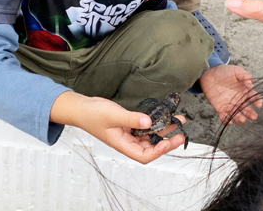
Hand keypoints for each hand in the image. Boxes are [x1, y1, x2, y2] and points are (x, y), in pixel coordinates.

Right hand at [50, 92, 186, 163]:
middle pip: (151, 147)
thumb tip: (149, 122)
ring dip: (163, 129)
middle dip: (166, 141)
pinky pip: (145, 126)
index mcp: (122, 145)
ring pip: (150, 136)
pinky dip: (155, 122)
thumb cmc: (92, 115)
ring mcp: (128, 133)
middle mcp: (127, 141)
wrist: (82, 107)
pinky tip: (163, 115)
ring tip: (177, 120)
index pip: (144, 155)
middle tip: (180, 133)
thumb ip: (132, 119)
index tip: (168, 141)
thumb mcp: (113, 115)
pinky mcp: (129, 125)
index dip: (158, 151)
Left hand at [199, 65, 262, 124]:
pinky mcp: (220, 108)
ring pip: (237, 115)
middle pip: (247, 109)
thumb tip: (250, 83)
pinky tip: (229, 122)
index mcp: (244, 91)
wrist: (209, 74)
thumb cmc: (224, 72)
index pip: (254, 97)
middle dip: (251, 114)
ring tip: (242, 120)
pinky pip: (224, 116)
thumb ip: (244, 75)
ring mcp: (230, 105)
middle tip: (253, 116)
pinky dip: (226, 120)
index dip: (258, 101)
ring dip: (240, 119)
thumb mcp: (235, 70)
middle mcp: (239, 100)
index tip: (259, 104)